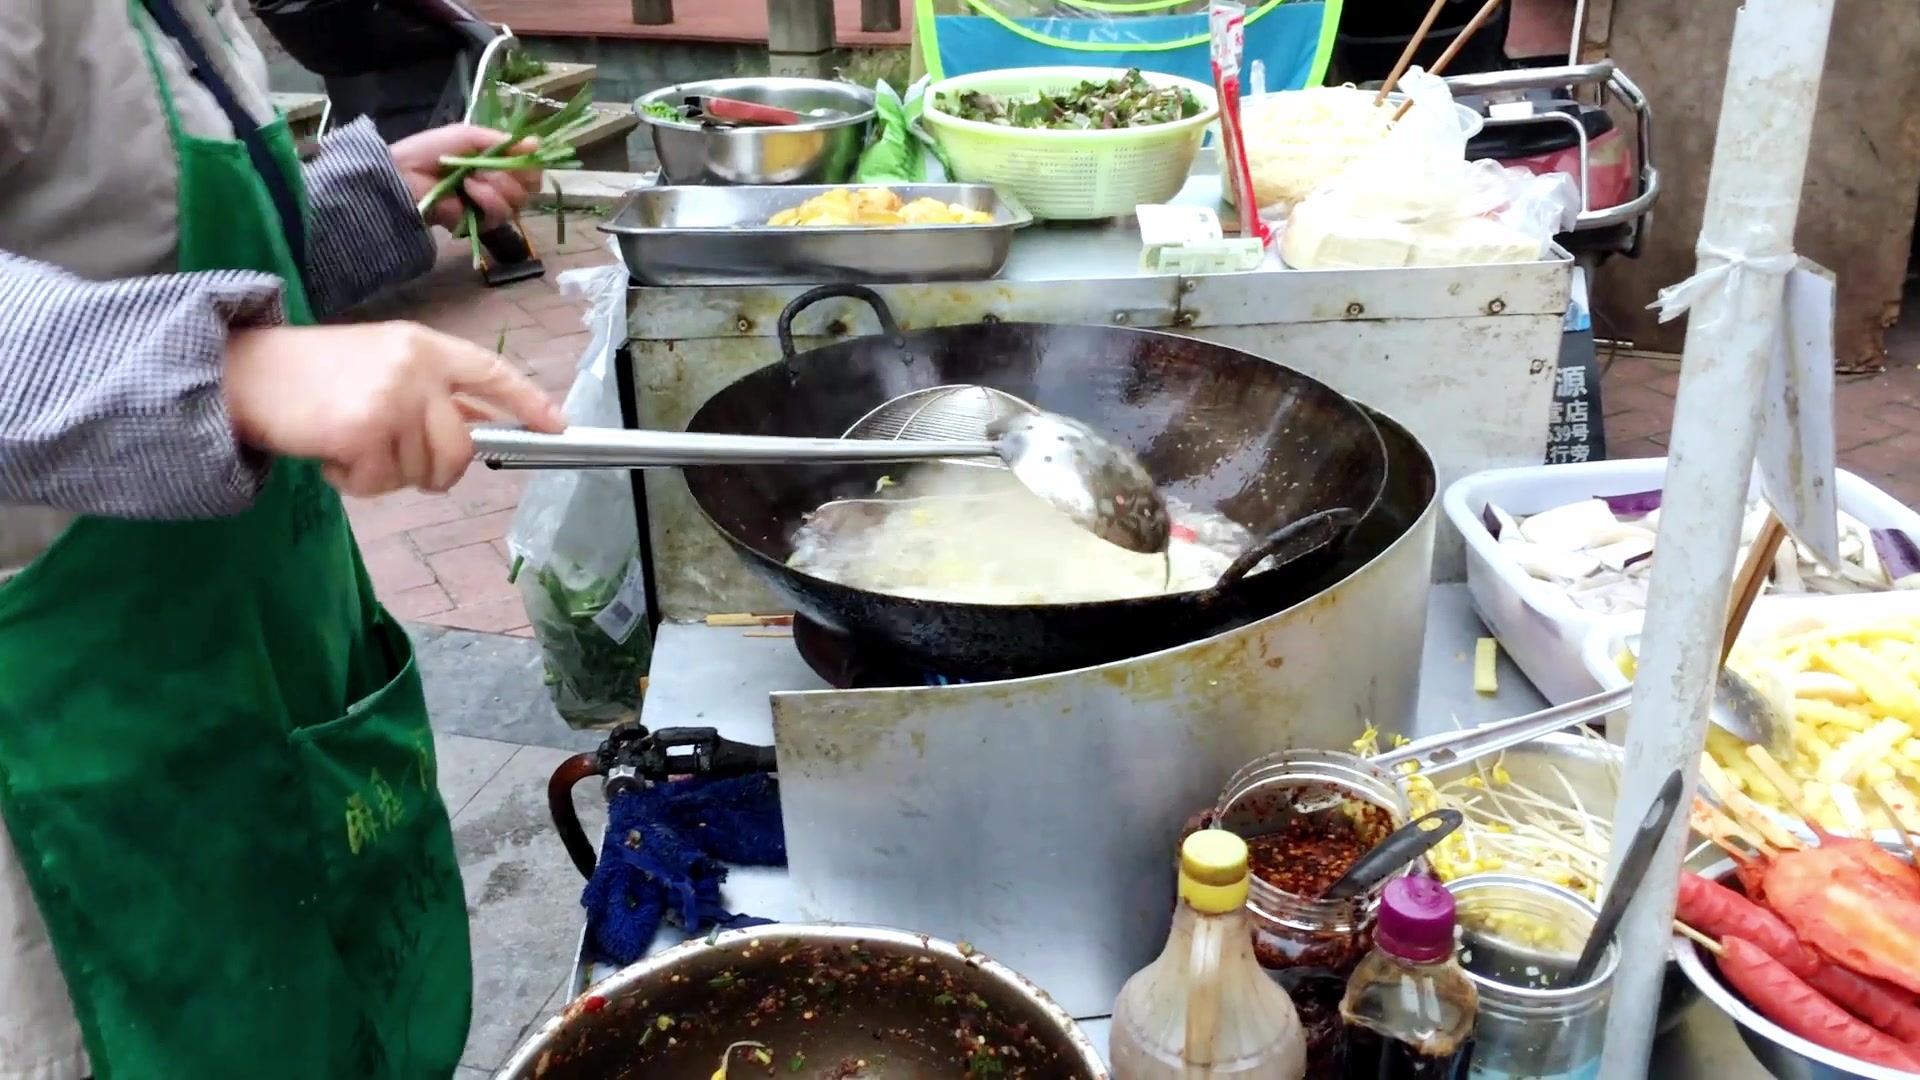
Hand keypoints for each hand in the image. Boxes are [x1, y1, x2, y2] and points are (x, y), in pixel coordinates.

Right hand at [225, 322, 564, 496]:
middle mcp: (415, 368)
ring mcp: (391, 399)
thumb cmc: (312, 374)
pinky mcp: (362, 431)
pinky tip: (328, 451)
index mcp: (425, 346)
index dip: (529, 402)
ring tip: (346, 440)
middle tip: (386, 455)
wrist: (241, 372)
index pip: (491, 374)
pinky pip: (379, 484)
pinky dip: (351, 482)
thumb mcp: (382, 363)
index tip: (558, 426)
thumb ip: (430, 390)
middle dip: (432, 468)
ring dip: (382, 473)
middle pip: (461, 448)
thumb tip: (478, 426)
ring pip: (420, 472)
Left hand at [391, 124, 543, 231]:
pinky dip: (487, 198)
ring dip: (497, 186)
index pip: (530, 171)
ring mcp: (491, 208)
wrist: (405, 174)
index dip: (530, 164)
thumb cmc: (433, 151)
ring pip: (518, 202)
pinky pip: (501, 214)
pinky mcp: (482, 225)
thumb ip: (503, 142)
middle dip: (511, 174)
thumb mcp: (470, 136)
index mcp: (496, 165)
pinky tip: (468, 190)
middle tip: (485, 167)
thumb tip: (538, 144)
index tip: (521, 155)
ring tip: (471, 178)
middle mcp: (499, 187)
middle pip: (530, 188)